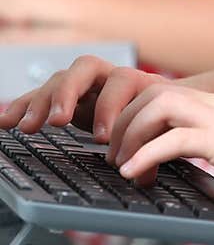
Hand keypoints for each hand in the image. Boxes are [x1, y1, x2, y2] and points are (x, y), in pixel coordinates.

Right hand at [0, 55, 162, 141]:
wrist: (168, 109)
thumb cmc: (166, 122)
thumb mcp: (165, 133)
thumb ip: (154, 148)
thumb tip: (143, 176)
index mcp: (137, 81)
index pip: (121, 82)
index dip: (110, 107)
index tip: (102, 138)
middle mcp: (109, 76)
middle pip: (85, 68)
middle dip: (68, 93)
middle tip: (58, 121)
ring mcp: (86, 85)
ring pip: (59, 80)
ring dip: (41, 102)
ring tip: (27, 127)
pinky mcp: (67, 98)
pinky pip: (41, 97)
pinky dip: (23, 107)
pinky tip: (6, 122)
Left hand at [107, 83, 213, 200]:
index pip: (170, 95)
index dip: (140, 118)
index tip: (131, 147)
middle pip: (153, 93)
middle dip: (124, 123)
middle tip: (116, 156)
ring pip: (156, 106)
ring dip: (129, 135)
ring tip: (122, 165)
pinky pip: (173, 139)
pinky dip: (144, 154)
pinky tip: (136, 173)